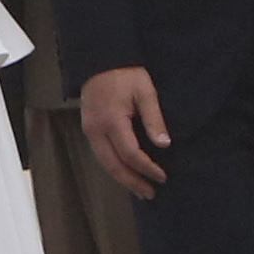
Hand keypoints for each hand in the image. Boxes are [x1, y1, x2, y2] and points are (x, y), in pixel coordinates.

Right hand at [80, 66, 169, 199]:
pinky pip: (101, 155)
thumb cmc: (125, 73)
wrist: (101, 60)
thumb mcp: (145, 92)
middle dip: (133, 182)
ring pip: (105, 163)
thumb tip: (164, 145)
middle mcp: (96, 129)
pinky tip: (126, 173)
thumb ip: (154, 119)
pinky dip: (114, 167)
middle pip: (114, 165)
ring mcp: (90, 130)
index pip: (131, 154)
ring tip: (140, 190)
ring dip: (123, 178)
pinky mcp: (89, 128)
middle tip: (150, 194)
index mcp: (112, 120)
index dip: (147, 168)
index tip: (162, 176)